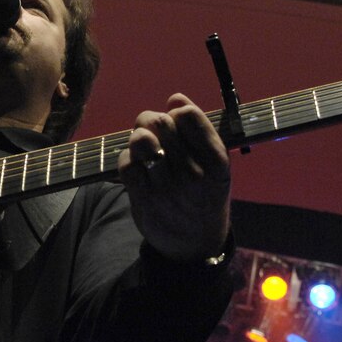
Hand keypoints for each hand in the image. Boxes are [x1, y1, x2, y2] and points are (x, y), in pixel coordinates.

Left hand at [117, 93, 230, 262]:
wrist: (195, 244)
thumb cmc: (204, 194)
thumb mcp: (215, 164)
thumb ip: (199, 129)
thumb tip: (175, 98)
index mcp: (216, 161)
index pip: (188, 115)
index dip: (176, 111)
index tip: (176, 119)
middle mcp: (193, 173)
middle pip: (160, 122)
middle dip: (150, 119)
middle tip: (152, 129)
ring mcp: (167, 187)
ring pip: (140, 140)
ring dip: (137, 136)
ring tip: (143, 145)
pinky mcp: (144, 199)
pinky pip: (125, 163)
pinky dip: (127, 159)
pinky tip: (138, 166)